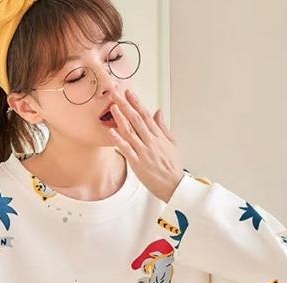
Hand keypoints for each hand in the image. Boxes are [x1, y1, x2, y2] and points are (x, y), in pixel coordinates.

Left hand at [107, 87, 183, 202]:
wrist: (174, 186)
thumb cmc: (173, 167)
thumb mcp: (172, 144)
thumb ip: (163, 127)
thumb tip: (158, 112)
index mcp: (159, 136)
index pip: (146, 115)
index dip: (136, 102)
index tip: (129, 92)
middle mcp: (151, 142)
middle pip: (136, 119)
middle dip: (125, 105)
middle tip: (115, 93)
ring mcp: (144, 152)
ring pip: (131, 132)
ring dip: (120, 118)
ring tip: (112, 107)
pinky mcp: (138, 164)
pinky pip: (127, 150)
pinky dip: (119, 140)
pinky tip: (111, 132)